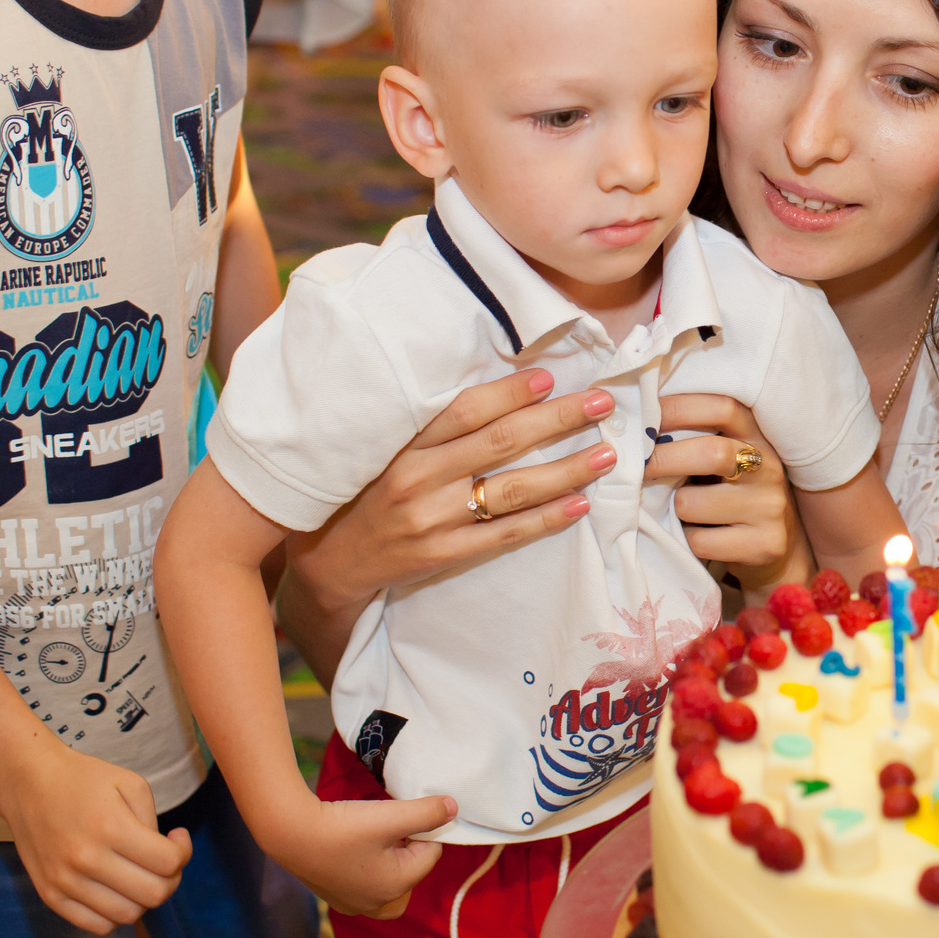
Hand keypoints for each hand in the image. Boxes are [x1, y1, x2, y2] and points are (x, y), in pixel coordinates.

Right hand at [0, 744, 193, 933]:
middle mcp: (86, 860)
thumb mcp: (131, 784)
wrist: (27, 783)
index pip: (168, 863)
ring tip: (139, 874)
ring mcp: (65, 882)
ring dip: (144, 898)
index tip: (176, 837)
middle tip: (164, 861)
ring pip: (127, 916)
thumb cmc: (84, 780)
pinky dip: (115, 913)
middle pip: (153, 895)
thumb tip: (163, 858)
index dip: (184, 852)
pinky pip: (97, 925)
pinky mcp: (50, 895)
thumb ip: (153, 822)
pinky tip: (116, 889)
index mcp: (111, 827)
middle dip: (171, 879)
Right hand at [268, 791, 459, 918]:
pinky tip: (352, 848)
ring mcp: (353, 904)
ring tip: (371, 837)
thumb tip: (454, 808)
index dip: (420, 828)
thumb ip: (427, 812)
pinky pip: (366, 885)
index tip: (398, 816)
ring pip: (391, 881)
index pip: (431, 853)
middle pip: (413, 871)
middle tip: (385, 828)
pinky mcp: (334, 897)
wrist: (288, 831)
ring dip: (389, 858)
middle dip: (407, 848)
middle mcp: (377, 904)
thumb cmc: (343, 826)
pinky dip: (368, 867)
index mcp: (397, 887)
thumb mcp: (391, 816)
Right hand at [281, 370, 614, 680]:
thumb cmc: (372, 492)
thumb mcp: (391, 451)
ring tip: (605, 455)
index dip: (510, 393)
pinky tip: (580, 504)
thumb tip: (503, 394)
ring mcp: (433, 519)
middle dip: (556, 420)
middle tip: (602, 403)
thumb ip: (437, 429)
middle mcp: (419, 478)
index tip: (551, 377)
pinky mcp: (443, 554)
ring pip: (511, 490)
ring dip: (564, 470)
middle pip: (499, 444)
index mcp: (406, 445)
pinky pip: (505, 534)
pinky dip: (546, 519)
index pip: (465, 411)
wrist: (333, 560)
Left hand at [645, 393, 807, 596]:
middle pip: (713, 453)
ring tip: (685, 512)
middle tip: (637, 467)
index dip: (680, 408)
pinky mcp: (766, 544)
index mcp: (757, 436)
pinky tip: (699, 536)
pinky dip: (687, 540)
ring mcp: (770, 508)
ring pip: (693, 504)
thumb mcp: (726, 460)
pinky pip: (700, 541)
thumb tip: (639, 427)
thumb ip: (697, 440)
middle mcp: (769, 468)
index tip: (645, 416)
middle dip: (664, 458)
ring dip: (675, 509)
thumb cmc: (734, 496)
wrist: (778, 548)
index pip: (723, 408)